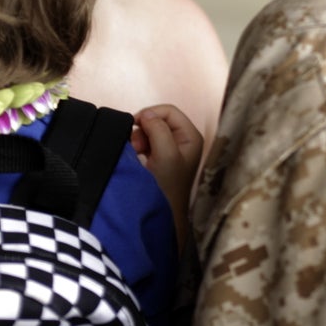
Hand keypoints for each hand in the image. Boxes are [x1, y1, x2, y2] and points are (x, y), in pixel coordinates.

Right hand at [133, 103, 203, 252]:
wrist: (162, 214)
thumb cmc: (167, 185)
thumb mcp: (166, 155)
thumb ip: (158, 130)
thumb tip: (146, 114)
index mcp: (190, 136)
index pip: (169, 111)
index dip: (151, 114)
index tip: (136, 126)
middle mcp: (183, 140)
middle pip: (159, 119)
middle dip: (144, 128)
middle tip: (136, 145)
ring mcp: (171, 149)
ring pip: (151, 130)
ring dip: (139, 137)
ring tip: (135, 152)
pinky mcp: (160, 158)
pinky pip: (146, 142)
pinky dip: (138, 145)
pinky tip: (135, 156)